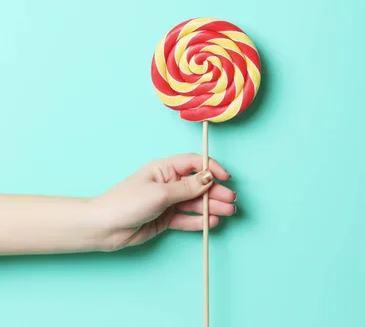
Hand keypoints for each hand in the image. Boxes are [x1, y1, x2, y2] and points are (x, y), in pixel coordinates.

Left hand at [94, 153, 235, 249]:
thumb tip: (209, 177)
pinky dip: (200, 220)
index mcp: (164, 169)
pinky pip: (186, 218)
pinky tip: (213, 221)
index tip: (226, 177)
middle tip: (232, 200)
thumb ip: (187, 188)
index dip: (211, 168)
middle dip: (215, 191)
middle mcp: (167, 183)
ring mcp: (167, 201)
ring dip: (211, 206)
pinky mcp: (165, 219)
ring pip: (194, 202)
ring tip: (228, 212)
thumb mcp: (161, 193)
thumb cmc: (128, 202)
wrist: (105, 227)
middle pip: (197, 185)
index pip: (193, 163)